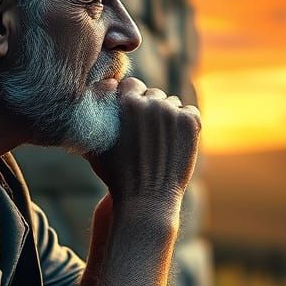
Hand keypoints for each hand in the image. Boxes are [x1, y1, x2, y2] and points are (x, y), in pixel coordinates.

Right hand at [84, 78, 200, 217]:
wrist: (146, 200)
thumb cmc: (116, 175)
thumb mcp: (94, 144)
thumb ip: (94, 113)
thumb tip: (104, 86)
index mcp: (126, 102)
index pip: (132, 84)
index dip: (131, 101)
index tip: (131, 119)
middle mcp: (150, 102)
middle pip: (153, 94)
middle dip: (149, 110)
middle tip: (146, 137)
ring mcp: (173, 112)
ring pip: (172, 104)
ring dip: (167, 118)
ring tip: (159, 144)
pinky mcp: (191, 123)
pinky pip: (189, 112)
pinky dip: (184, 125)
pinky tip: (173, 144)